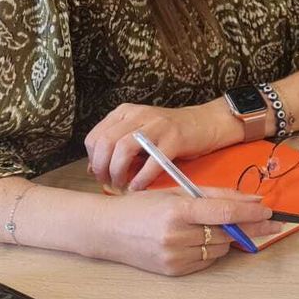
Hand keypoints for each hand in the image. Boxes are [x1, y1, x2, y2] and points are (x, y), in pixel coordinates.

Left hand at [85, 101, 236, 190]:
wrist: (206, 123)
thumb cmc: (170, 133)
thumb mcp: (139, 133)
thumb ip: (117, 146)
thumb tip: (93, 168)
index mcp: (125, 112)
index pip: (95, 136)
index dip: (93, 159)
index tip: (99, 174)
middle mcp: (138, 114)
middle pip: (106, 142)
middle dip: (102, 168)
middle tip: (108, 183)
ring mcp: (156, 125)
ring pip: (123, 149)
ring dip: (119, 172)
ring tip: (122, 185)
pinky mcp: (174, 138)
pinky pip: (151, 161)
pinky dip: (142, 177)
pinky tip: (139, 186)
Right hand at [95, 189, 279, 276]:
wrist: (106, 231)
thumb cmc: (143, 206)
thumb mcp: (177, 192)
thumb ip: (216, 195)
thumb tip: (253, 199)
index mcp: (178, 210)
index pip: (226, 212)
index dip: (252, 213)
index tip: (271, 213)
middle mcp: (176, 235)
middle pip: (228, 233)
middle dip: (249, 227)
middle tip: (268, 222)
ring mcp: (174, 256)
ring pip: (221, 249)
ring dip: (227, 239)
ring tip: (213, 227)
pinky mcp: (173, 271)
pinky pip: (207, 261)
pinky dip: (211, 251)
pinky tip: (199, 240)